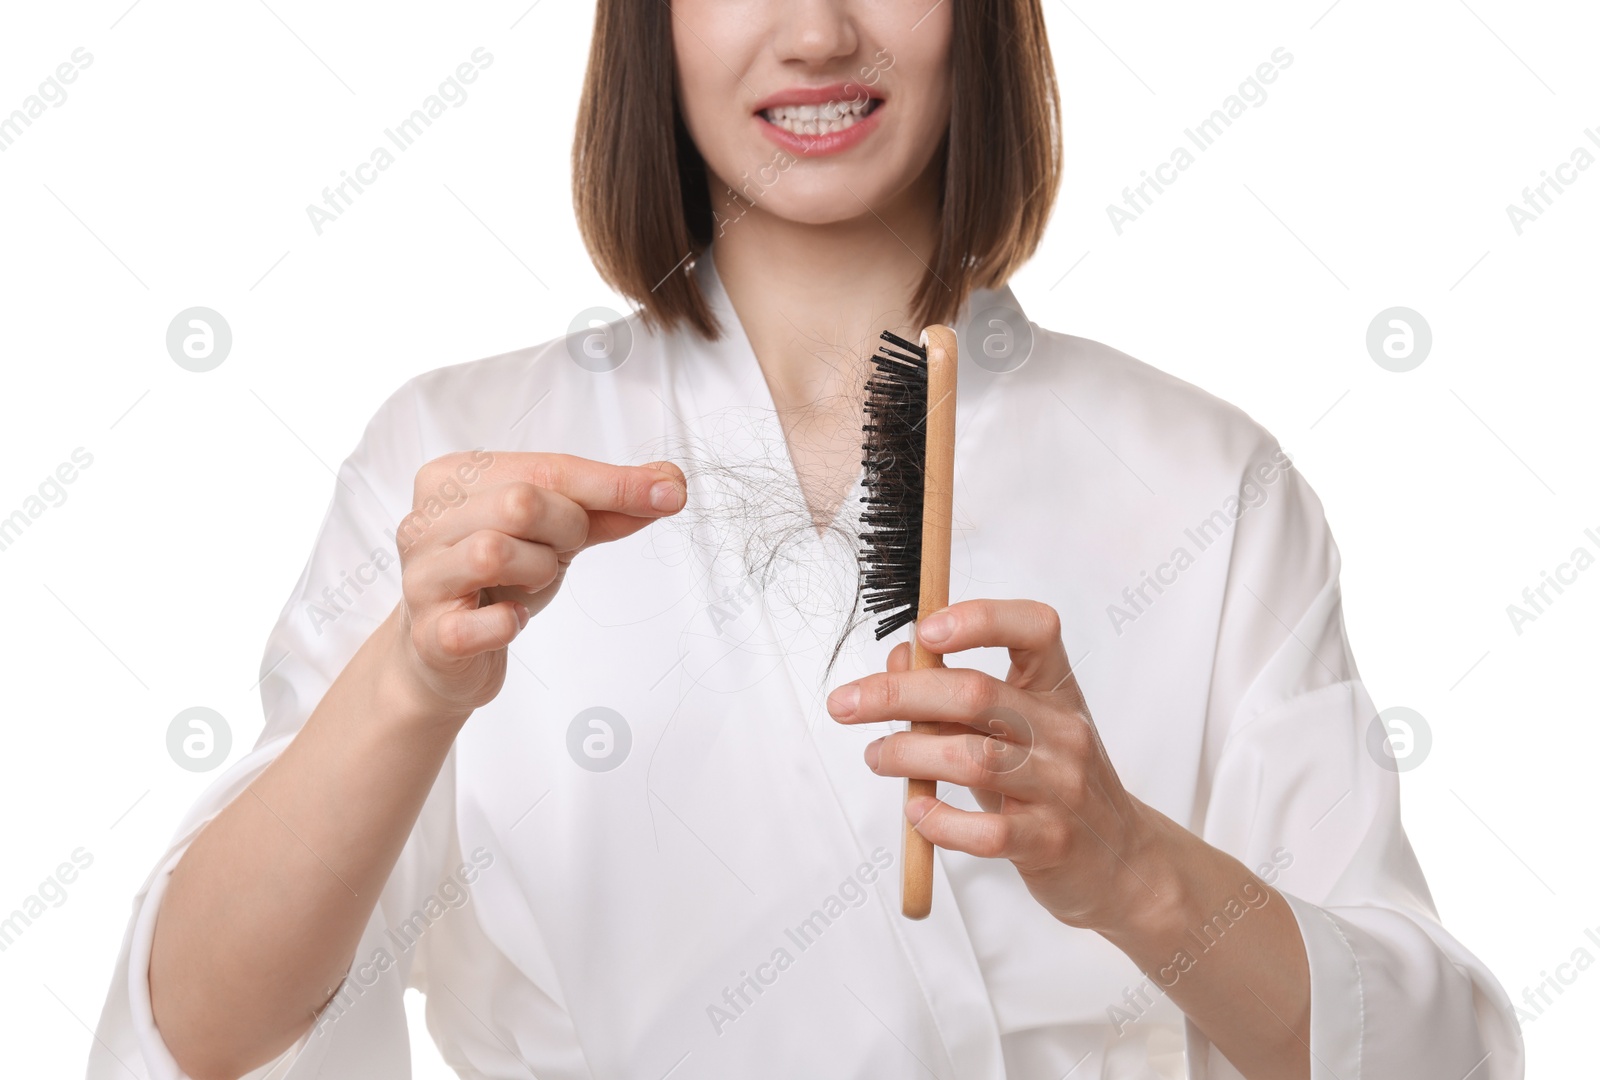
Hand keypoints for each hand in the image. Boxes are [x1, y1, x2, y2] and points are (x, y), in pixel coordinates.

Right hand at [391, 450, 685, 717]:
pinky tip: (512, 618)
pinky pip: (484, 622)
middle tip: (562, 550)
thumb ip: (607, 508)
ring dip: (537, 571)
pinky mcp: (430, 635)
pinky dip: (512, 621)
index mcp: (453, 478)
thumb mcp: (553, 533)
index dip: (613, 484)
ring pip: (494, 553)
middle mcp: (425, 521)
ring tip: (531, 581)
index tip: (669, 493)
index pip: (546, 469)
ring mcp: (422, 577)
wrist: (445, 656)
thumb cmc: (498, 581)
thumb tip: (669, 486)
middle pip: (518, 503)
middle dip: (565, 529)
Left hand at [826, 598, 1170, 934]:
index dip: (979, 620)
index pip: (1034, 628)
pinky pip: (985, 831)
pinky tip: (918, 812)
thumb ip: (955, 694)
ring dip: (906, 754)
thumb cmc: (1052, 784)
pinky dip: (939, 821)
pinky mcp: (1051, 841)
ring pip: (972, 758)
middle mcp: (1064, 730)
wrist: (1122, 861)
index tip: (925, 631)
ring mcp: (1062, 786)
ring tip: (878, 757)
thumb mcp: (1014, 728)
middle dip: (897, 694)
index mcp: (1057, 688)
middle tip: (845, 704)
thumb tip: (898, 657)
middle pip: (975, 693)